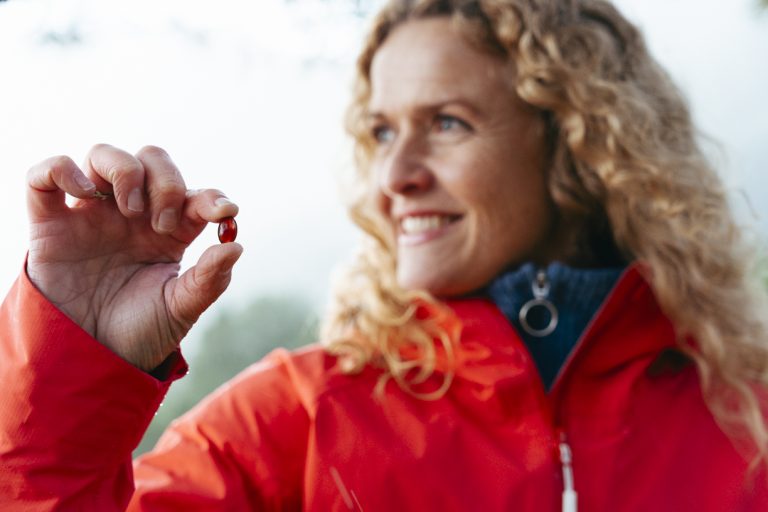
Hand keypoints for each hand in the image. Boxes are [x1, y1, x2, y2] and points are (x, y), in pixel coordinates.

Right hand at [26, 144, 242, 371]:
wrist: (91, 358)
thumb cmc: (141, 330)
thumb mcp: (180, 309)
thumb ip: (209, 280)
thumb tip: (235, 246)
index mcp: (170, 231)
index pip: (195, 195)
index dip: (212, 197)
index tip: (224, 212)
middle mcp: (132, 214)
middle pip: (152, 160)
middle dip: (166, 182)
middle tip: (164, 224)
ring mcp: (92, 213)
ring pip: (105, 155)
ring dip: (125, 171)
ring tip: (131, 211)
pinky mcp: (50, 223)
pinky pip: (45, 175)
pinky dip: (63, 169)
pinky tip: (84, 193)